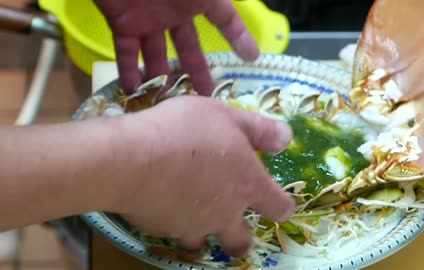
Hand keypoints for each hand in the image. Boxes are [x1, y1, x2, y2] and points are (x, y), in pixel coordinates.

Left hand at [94, 0, 259, 94]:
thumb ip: (220, 8)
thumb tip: (250, 36)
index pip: (224, 19)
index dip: (239, 37)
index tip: (250, 59)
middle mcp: (175, 10)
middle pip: (189, 47)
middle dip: (197, 73)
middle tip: (205, 99)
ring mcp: (148, 18)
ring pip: (157, 55)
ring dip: (161, 79)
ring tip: (167, 104)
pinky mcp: (122, 23)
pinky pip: (127, 52)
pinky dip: (128, 71)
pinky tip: (135, 92)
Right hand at [110, 96, 294, 255]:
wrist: (132, 159)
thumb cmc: (185, 131)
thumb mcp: (226, 116)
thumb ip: (259, 129)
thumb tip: (287, 138)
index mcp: (247, 185)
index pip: (279, 208)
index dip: (282, 207)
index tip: (279, 204)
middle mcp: (224, 214)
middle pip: (242, 242)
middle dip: (241, 237)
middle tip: (232, 223)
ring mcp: (192, 226)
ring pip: (204, 242)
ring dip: (202, 231)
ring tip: (191, 212)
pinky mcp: (162, 230)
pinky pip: (172, 232)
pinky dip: (172, 220)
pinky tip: (161, 200)